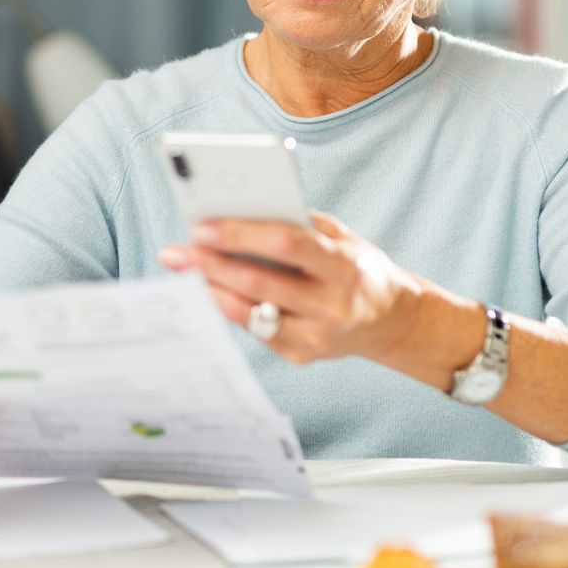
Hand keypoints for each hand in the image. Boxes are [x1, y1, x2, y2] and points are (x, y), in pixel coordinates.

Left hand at [158, 213, 423, 366]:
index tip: (203, 226)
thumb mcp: (341, 238)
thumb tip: (237, 212)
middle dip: (211, 266)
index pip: (289, 244)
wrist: (391, 319)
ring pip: (250, 313)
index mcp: (344, 267)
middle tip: (176, 252)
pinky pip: (254, 330)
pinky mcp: (303, 355)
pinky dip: (229, 307)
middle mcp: (332, 306)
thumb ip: (298, 225)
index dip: (242, 234)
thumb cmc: (357, 267)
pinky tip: (208, 290)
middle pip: (259, 283)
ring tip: (182, 270)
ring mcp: (317, 337)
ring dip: (210, 290)